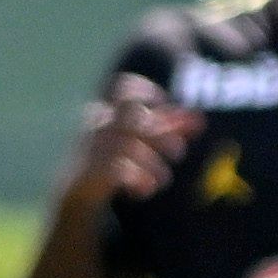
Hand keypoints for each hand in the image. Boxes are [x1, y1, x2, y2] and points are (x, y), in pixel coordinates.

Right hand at [61, 77, 201, 212]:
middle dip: (161, 134)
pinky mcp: (88, 172)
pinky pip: (117, 170)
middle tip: (178, 152)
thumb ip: (168, 127)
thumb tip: (199, 119)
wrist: (79, 189)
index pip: (123, 88)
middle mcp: (97, 125)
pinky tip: (145, 190)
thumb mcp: (144, 139)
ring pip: (128, 146)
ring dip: (153, 164)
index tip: (165, 109)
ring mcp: (91, 147)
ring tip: (162, 179)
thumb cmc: (115, 157)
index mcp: (108, 111)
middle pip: (132, 117)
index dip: (146, 93)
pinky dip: (137, 180)